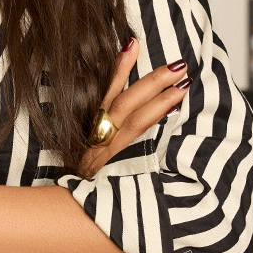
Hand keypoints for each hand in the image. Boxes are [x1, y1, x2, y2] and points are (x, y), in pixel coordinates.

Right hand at [74, 37, 186, 180]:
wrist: (68, 209)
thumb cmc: (80, 180)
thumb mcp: (87, 153)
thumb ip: (101, 132)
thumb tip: (123, 111)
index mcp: (89, 127)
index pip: (106, 91)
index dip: (119, 67)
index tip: (133, 43)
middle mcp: (96, 135)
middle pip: (123, 102)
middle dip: (150, 80)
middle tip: (178, 63)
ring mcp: (106, 150)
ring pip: (134, 119)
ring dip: (160, 98)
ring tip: (184, 83)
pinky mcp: (115, 164)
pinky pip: (136, 139)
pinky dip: (154, 122)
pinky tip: (174, 111)